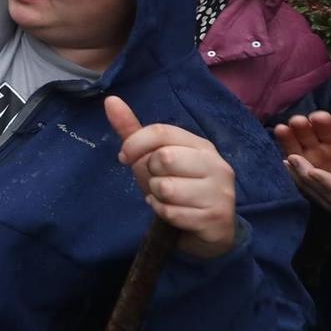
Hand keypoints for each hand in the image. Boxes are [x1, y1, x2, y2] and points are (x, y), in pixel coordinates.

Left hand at [107, 96, 237, 258]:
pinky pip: (171, 212)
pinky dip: (162, 213)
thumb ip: (133, 132)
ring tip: (167, 198)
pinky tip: (172, 213)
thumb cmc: (178, 187)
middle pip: (163, 157)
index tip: (125, 157)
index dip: (134, 144)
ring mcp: (219, 192)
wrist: (209, 230)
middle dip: (149, 173)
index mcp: (201, 145)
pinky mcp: (216, 217)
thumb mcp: (153, 159)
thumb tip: (110, 100)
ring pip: (166, 188)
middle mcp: (216, 164)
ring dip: (156, 196)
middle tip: (158, 182)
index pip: (160, 132)